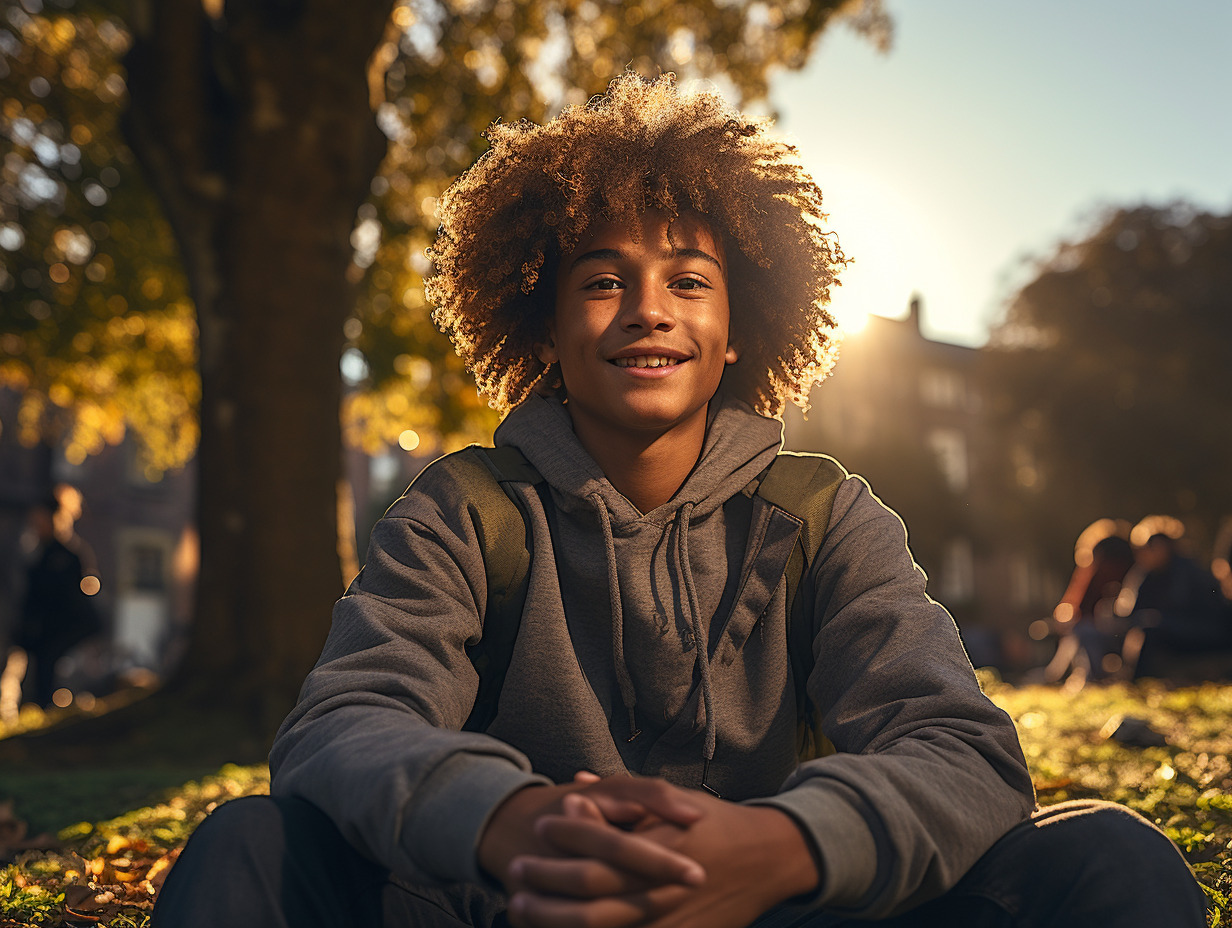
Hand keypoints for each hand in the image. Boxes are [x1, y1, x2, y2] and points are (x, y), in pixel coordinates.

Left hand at [508, 779, 819, 927]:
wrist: (767, 860)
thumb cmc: (715, 823)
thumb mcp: (670, 800)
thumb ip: (620, 799)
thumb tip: (574, 784)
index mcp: (658, 848)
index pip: (597, 848)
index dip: (562, 838)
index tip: (537, 828)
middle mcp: (660, 889)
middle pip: (587, 895)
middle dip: (543, 884)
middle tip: (514, 874)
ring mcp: (666, 922)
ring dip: (550, 919)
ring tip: (519, 905)